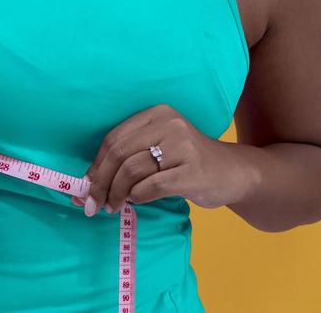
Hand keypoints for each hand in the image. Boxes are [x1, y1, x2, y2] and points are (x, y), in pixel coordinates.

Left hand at [80, 103, 256, 212]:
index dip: (96, 165)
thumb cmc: (189, 162)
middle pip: (119, 153)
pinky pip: (151, 186)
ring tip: (114, 206)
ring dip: (117, 193)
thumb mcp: (161, 147)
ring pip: (132, 170)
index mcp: (157, 114)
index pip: (114, 138)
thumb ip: (129, 158)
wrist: (234, 172)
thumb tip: (89, 182)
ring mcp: (183, 147)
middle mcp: (170, 124)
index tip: (86, 186)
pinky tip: (136, 201)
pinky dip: (137, 197)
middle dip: (101, 182)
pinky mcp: (192, 171)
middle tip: (93, 203)